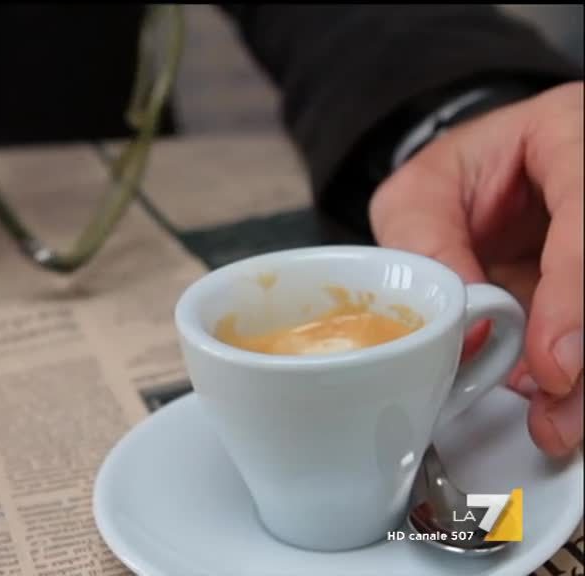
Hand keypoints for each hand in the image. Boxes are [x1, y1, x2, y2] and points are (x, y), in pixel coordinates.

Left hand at [370, 81, 582, 458]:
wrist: (486, 177)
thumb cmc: (455, 177)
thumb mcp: (416, 196)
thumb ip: (430, 247)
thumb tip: (465, 336)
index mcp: (567, 132)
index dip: (575, 295)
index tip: (554, 364)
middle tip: (557, 416)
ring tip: (557, 425)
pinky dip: (578, 374)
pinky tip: (559, 404)